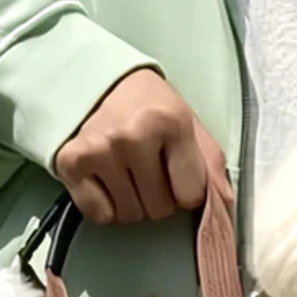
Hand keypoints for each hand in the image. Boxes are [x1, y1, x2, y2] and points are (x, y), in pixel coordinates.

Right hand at [54, 69, 233, 225]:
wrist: (94, 81)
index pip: (191, 196)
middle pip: (159, 210)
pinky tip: (105, 179)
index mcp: (170, 122)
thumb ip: (210, 164)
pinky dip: (104, 205)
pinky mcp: (71, 163)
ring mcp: (99, 150)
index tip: (174, 170)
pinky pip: (100, 215)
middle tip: (146, 168)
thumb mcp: (187, 123)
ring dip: (132, 202)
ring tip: (125, 171)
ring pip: (130, 215)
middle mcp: (133, 135)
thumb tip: (225, 208)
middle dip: (157, 197)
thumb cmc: (146, 107)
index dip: (185, 190)